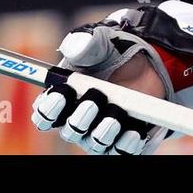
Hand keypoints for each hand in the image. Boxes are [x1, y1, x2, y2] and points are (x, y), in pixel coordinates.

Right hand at [31, 5, 192, 154]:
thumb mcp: (99, 42)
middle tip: (95, 97)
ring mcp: (102, 134)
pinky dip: (128, 142)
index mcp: (63, 99)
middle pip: (70, 132)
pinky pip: (123, 150)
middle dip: (80, 117)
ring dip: (104, 130)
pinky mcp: (125, 141)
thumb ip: (84, 43)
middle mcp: (79, 121)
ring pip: (96, 143)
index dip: (48, 108)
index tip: (62, 92)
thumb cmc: (113, 52)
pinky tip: (135, 130)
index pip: (44, 115)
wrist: (147, 62)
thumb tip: (74, 47)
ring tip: (117, 111)